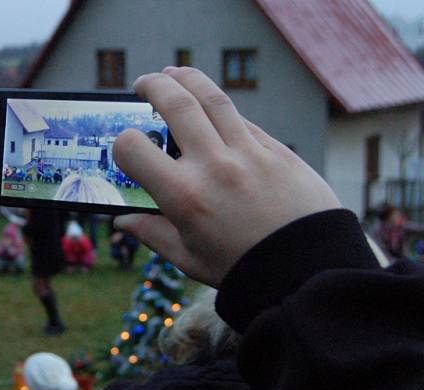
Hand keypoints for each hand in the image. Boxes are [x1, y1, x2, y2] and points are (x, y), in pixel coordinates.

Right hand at [114, 67, 339, 285]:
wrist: (311, 270)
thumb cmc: (244, 270)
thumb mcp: (189, 258)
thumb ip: (152, 234)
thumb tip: (122, 220)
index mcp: (184, 197)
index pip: (134, 148)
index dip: (122, 144)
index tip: (127, 149)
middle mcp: (214, 167)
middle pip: (176, 104)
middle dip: (153, 86)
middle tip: (142, 84)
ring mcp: (249, 153)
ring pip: (213, 98)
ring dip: (187, 79)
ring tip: (173, 75)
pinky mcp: (277, 151)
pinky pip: (243, 120)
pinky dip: (221, 111)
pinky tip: (211, 113)